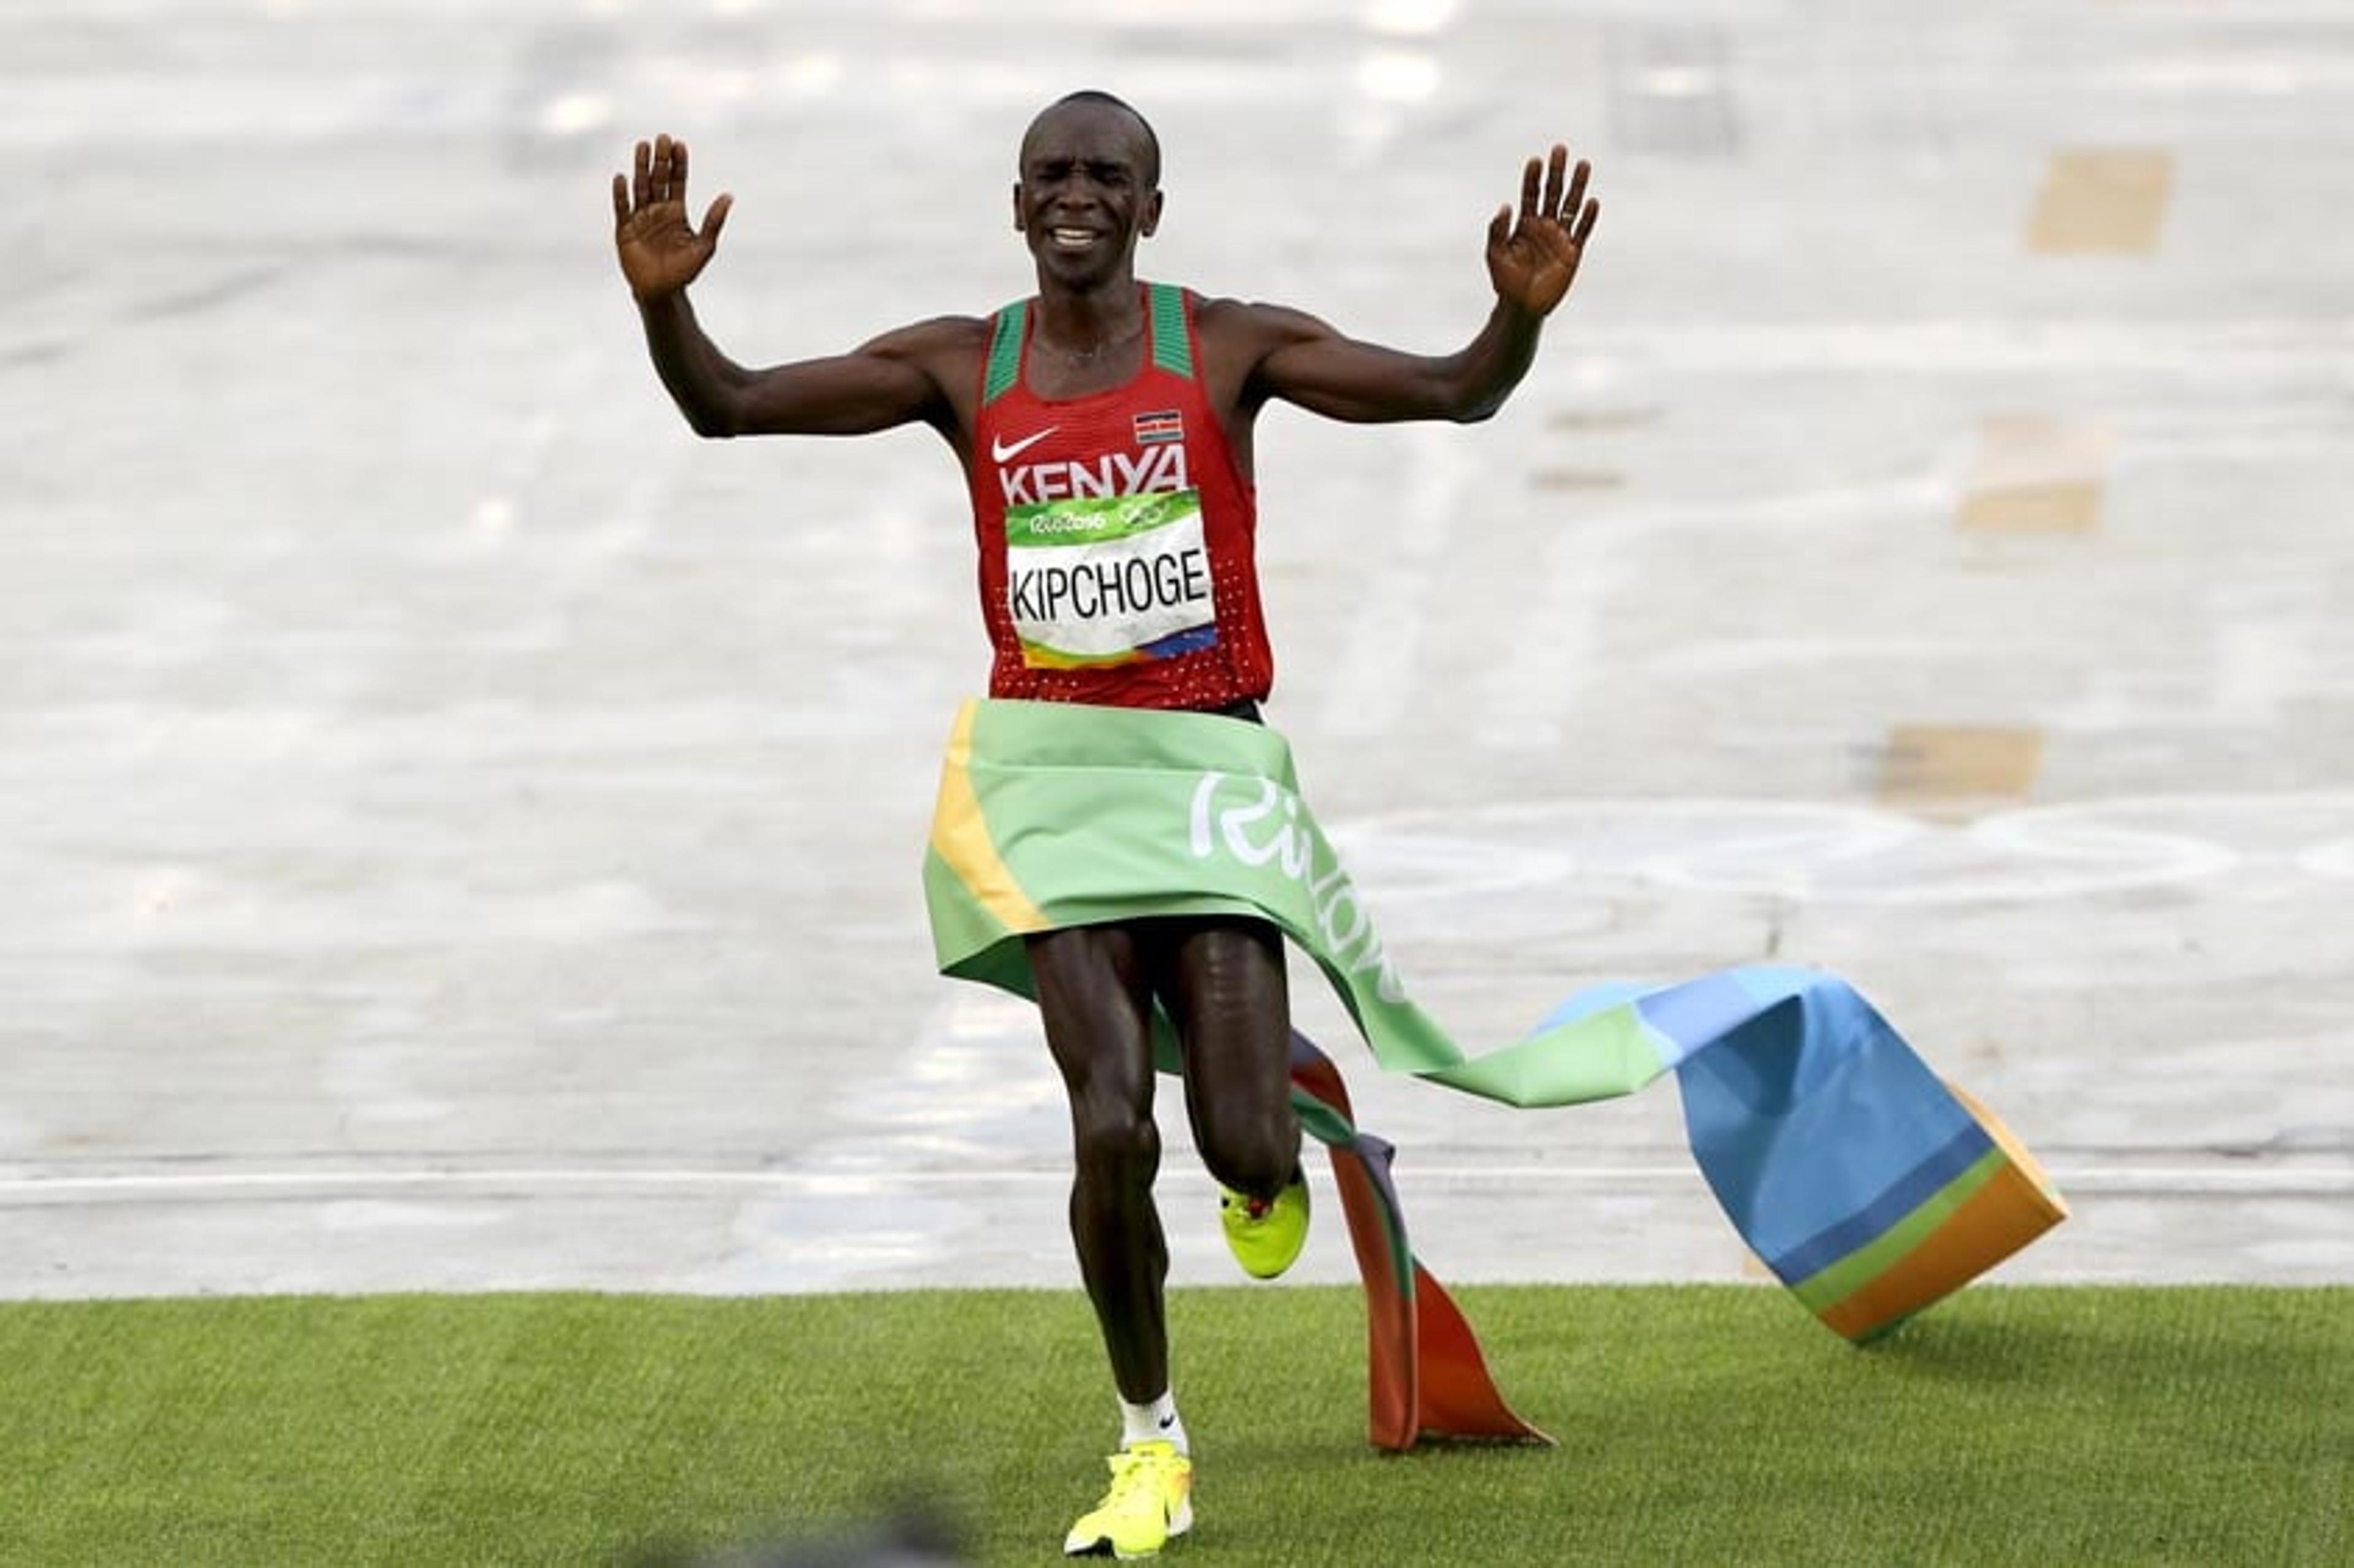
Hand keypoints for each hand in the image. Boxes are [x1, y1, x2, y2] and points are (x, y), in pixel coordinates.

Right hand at [611, 134, 733, 301]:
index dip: (678, 164)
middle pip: (658, 179)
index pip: (677, 181)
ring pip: (640, 187)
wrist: (662, 292)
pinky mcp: (624, 230)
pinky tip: (622, 178)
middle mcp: (657, 210)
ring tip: (642, 146)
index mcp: (676, 212)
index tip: (679, 144)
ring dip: (641, 167)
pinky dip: (621, 194)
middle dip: (660, 159)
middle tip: (662, 138)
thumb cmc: (684, 272)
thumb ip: (713, 221)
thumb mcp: (704, 246)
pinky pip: (622, 208)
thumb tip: (729, 196)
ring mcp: (640, 218)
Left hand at [1484, 146, 1598, 317]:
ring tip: (1583, 164)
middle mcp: (1544, 226)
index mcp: (1524, 223)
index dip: (1532, 177)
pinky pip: (1582, 231)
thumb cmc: (1505, 281)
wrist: (1521, 306)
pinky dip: (1588, 217)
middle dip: (1556, 172)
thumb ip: (1497, 230)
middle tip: (1560, 149)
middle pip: (1552, 192)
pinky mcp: (1573, 252)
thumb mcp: (1495, 254)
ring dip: (1577, 186)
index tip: (1535, 160)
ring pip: (1571, 205)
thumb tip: (1505, 206)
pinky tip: (1592, 201)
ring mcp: (1559, 237)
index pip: (1530, 194)